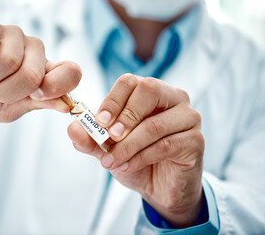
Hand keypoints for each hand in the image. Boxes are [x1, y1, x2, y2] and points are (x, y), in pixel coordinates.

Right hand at [0, 20, 80, 121]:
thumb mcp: (12, 109)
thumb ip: (38, 104)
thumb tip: (65, 105)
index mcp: (45, 72)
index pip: (72, 72)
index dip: (57, 87)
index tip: (36, 97)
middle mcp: (34, 50)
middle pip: (34, 75)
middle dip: (8, 92)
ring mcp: (13, 36)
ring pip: (9, 61)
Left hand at [68, 74, 203, 227]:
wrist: (158, 187)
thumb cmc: (135, 159)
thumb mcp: (108, 149)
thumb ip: (91, 139)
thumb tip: (72, 129)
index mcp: (150, 92)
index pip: (131, 82)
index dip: (113, 100)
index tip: (100, 121)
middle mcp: (173, 98)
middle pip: (149, 90)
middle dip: (125, 115)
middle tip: (110, 137)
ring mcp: (188, 118)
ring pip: (155, 124)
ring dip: (128, 145)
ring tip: (110, 162)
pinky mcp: (196, 141)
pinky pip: (166, 145)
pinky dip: (141, 157)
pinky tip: (126, 167)